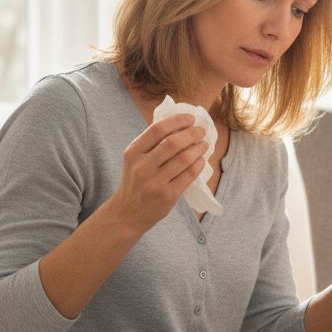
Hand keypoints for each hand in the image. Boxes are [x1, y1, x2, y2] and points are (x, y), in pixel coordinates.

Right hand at [107, 113, 209, 235]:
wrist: (127, 213)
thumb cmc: (135, 181)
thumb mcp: (135, 160)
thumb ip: (151, 144)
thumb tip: (180, 125)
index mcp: (132, 153)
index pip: (157, 129)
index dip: (177, 121)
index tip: (191, 118)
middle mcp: (142, 166)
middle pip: (173, 143)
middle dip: (192, 134)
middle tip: (201, 131)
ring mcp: (154, 182)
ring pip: (183, 159)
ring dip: (198, 149)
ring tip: (204, 144)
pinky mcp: (167, 196)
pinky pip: (188, 176)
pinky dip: (198, 165)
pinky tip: (201, 160)